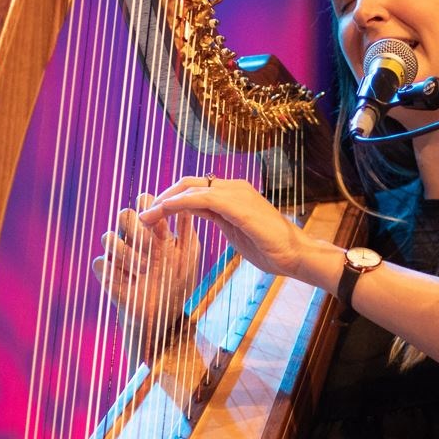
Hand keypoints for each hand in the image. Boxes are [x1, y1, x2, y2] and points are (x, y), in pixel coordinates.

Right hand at [91, 193, 200, 358]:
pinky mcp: (105, 273)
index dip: (151, 208)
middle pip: (124, 215)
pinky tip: (130, 283)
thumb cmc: (177, 281)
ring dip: (127, 254)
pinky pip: (100, 263)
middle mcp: (131, 237)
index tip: (162, 225)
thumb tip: (186, 204)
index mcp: (150, 228)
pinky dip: (115, 272)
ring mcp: (116, 255)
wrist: (163, 315)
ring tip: (143, 270)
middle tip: (151, 247)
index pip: (144, 201)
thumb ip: (186, 230)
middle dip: (138, 230)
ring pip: (108, 237)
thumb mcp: (188, 255)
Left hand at [139, 175, 312, 281]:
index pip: (196, 189)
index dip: (172, 199)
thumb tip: (200, 214)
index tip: (154, 215)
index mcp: (234, 194)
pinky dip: (179, 203)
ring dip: (165, 201)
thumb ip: (218, 219)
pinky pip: (201, 198)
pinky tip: (163, 212)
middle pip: (189, 183)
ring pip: (191, 188)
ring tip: (146, 216)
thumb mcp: (235, 232)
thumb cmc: (271, 249)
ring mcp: (236, 193)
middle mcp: (234, 187)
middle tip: (143, 215)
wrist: (295, 255)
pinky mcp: (237, 204)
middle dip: (163, 197)